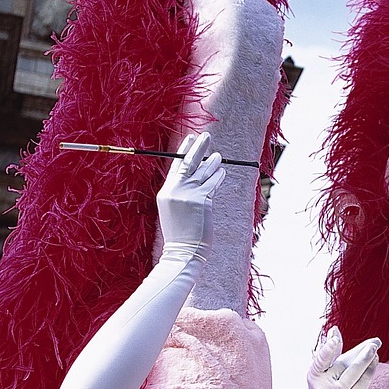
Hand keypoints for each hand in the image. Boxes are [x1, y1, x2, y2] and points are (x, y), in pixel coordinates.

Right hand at [156, 132, 224, 257]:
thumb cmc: (181, 236)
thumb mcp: (175, 211)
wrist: (183, 252)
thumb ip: (183, 194)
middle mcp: (175, 191)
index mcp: (166, 193)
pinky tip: (222, 172)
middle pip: (187, 163)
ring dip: (212, 162)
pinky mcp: (200, 200)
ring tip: (218, 156)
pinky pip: (212, 184)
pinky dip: (218, 177)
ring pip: (203, 172)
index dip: (183, 151)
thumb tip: (198, 177)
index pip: (175, 167)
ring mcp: (187, 194)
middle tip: (205, 135)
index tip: (190, 139)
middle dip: (198, 147)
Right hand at [307, 326, 381, 388]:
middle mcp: (323, 385)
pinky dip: (369, 372)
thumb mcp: (323, 373)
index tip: (335, 339)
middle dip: (360, 352)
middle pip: (342, 365)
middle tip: (373, 343)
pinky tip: (374, 362)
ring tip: (375, 349)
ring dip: (366, 360)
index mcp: (314, 375)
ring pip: (353, 374)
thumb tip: (334, 329)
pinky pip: (362, 385)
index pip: (320, 360)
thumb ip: (331, 353)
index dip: (328, 349)